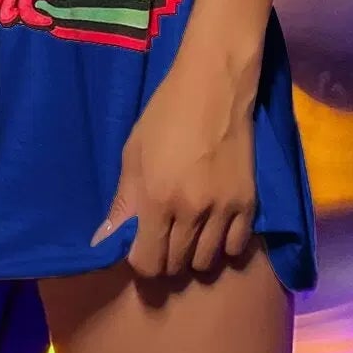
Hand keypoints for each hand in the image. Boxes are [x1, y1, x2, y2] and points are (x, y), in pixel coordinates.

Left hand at [92, 60, 257, 279]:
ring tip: (190, 234)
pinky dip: (224, 244)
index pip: (147, 261)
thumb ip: (122, 200)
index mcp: (155, 198)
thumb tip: (103, 241)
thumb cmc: (165, 114)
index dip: (142, 260)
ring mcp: (222, 210)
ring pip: (206, 261)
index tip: (142, 246)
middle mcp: (189, 211)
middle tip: (165, 238)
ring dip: (194, 254)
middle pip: (176, 265)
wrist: (214, 87)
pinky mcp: (248, 203)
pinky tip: (215, 228)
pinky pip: (236, 247)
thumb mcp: (133, 152)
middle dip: (166, 258)